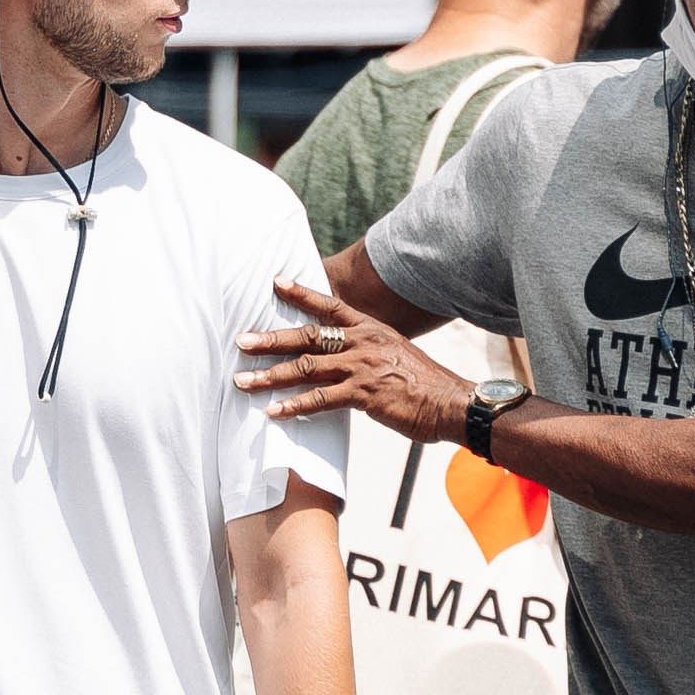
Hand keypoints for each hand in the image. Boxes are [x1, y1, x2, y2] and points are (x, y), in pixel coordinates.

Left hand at [238, 279, 475, 442]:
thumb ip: (369, 353)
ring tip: (242, 380)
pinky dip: (293, 405)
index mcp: (371, 329)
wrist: (452, 403)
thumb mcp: (397, 355)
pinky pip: (320, 399)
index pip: (330, 306)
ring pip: (306, 368)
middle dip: (270, 338)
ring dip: (270, 375)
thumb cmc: (426, 385)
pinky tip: (272, 412)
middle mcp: (363, 342)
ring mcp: (362, 367)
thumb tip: (345, 360)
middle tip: (242, 340)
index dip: (301, 293)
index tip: (275, 282)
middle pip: (307, 336)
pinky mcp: (363, 395)